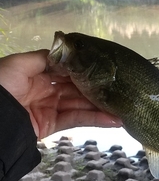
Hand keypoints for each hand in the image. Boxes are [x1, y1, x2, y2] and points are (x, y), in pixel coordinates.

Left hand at [0, 49, 121, 138]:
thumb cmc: (1, 84)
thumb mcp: (19, 64)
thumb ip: (45, 58)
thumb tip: (68, 54)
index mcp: (38, 73)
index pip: (68, 70)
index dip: (86, 69)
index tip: (106, 68)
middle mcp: (46, 89)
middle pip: (77, 88)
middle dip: (98, 88)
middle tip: (121, 88)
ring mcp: (50, 108)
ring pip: (80, 105)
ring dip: (102, 106)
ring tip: (124, 106)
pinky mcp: (51, 126)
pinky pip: (76, 121)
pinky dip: (95, 120)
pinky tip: (113, 120)